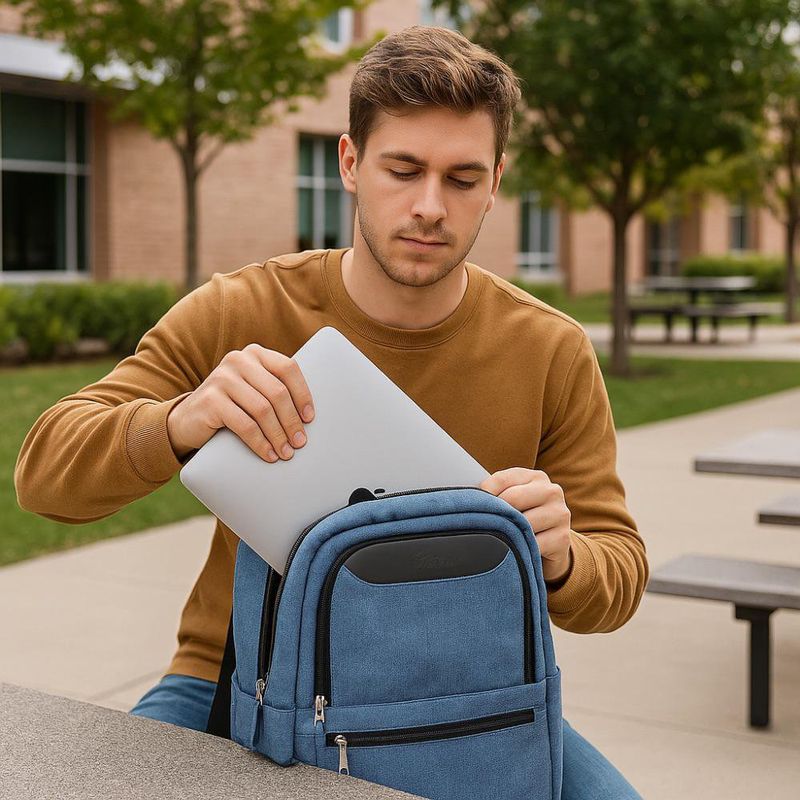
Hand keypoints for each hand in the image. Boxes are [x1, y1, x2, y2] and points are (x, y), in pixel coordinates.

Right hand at [167, 343, 313, 462]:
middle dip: (292, 421)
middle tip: (300, 443)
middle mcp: (239, 360)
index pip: (288, 369)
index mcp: (255, 354)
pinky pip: (245, 425)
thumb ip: (275, 389)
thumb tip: (309, 415)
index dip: (303, 394)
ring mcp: (222, 378)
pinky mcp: (211, 400)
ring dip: (278, 435)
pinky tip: (269, 455)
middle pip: (277, 392)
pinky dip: (260, 443)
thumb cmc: (231, 406)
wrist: (187, 419)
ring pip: (263, 410)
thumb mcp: (253, 390)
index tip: (310, 419)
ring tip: (286, 453)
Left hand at [480, 468, 572, 582]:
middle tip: (482, 525)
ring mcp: (560, 514)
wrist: (551, 546)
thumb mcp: (512, 502)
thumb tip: (465, 496)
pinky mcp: (562, 538)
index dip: (483, 493)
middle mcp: (551, 491)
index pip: (503, 479)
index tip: (470, 505)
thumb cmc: (522, 520)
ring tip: (497, 540)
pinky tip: (514, 552)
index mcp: (535, 477)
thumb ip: (495, 494)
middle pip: (513, 498)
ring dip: (507, 534)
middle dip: (495, 513)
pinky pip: (533, 545)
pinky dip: (520, 550)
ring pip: (523, 522)